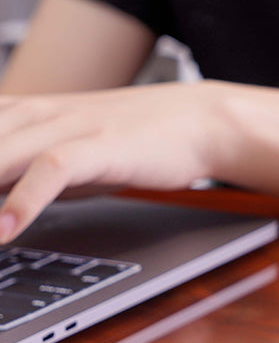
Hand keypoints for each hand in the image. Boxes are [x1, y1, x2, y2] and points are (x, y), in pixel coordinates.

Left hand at [0, 80, 278, 242]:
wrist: (195, 120)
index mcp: (20, 113)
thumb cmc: (131, 139)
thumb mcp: (66, 152)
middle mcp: (34, 115)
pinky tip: (7, 229)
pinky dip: (25, 198)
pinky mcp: (101, 146)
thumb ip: (22, 171)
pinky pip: (54, 169)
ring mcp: (68, 128)